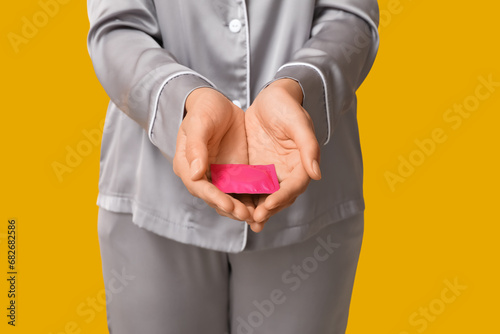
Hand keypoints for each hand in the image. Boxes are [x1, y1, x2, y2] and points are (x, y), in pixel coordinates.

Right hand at [173, 87, 253, 220]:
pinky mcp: (235, 173)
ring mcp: (219, 175)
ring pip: (229, 198)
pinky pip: (242, 189)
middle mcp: (202, 175)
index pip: (199, 187)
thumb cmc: (204, 109)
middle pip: (215, 198)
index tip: (229, 205)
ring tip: (257, 216)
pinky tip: (264, 204)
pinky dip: (252, 198)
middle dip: (231, 208)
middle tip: (247, 215)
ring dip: (242, 208)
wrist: (219, 103)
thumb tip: (194, 174)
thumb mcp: (199, 123)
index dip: (214, 198)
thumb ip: (196, 147)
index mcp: (187, 165)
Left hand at [245, 79, 320, 231]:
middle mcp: (287, 172)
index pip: (295, 186)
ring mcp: (270, 172)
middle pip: (280, 197)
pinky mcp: (255, 169)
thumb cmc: (287, 107)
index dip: (283, 197)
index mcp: (301, 163)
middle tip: (255, 219)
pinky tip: (233, 206)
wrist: (270, 97)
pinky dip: (244, 198)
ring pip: (265, 196)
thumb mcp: (299, 122)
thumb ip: (309, 147)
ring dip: (257, 210)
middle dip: (268, 209)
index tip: (269, 205)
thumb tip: (317, 174)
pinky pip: (250, 187)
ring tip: (246, 221)